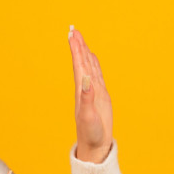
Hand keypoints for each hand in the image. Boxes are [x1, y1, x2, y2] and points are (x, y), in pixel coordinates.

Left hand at [69, 27, 113, 162]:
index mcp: (81, 90)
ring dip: (85, 52)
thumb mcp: (88, 115)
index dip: (76, 49)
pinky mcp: (101, 95)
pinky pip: (97, 75)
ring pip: (89, 66)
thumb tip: (86, 78)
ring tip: (81, 39)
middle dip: (78, 46)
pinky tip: (92, 58)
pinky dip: (94, 64)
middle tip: (74, 29)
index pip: (78, 65)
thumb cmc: (90, 132)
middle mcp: (85, 88)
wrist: (95, 144)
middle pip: (82, 62)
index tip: (73, 34)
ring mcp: (93, 91)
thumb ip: (87, 97)